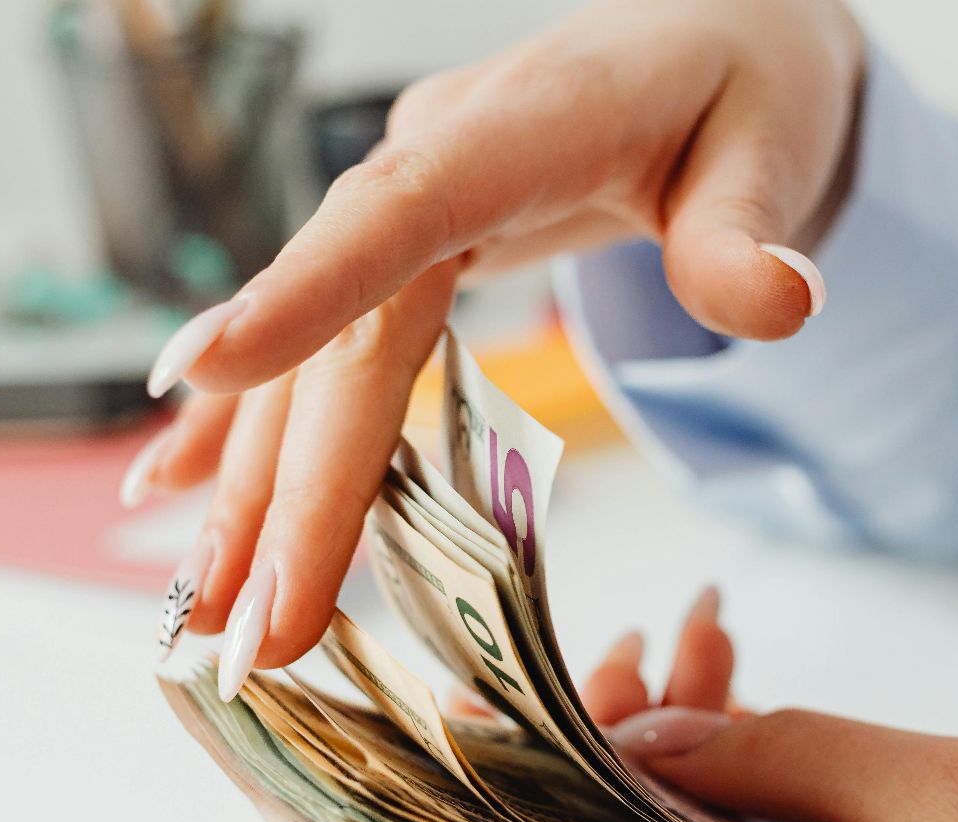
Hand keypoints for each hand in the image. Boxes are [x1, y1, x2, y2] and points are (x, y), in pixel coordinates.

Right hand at [123, 0, 864, 681]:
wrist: (713, 38)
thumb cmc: (741, 90)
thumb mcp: (771, 149)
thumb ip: (748, 234)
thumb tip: (779, 302)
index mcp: (520, 127)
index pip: (398, 214)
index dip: (302, 293)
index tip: (205, 376)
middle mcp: (436, 160)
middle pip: (343, 335)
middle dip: (292, 487)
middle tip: (250, 626)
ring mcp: (409, 201)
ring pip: (314, 356)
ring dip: (257, 485)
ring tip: (208, 606)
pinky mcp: (407, 242)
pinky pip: (318, 343)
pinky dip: (251, 420)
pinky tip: (177, 487)